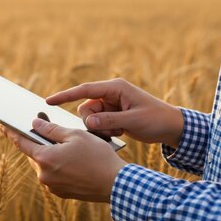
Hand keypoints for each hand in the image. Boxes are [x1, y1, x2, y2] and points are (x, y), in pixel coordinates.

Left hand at [0, 119, 127, 202]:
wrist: (116, 184)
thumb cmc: (97, 157)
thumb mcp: (74, 136)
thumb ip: (51, 130)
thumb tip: (35, 124)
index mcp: (44, 159)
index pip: (22, 143)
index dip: (11, 133)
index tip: (3, 127)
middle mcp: (44, 176)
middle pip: (34, 154)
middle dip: (39, 143)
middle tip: (45, 130)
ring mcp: (52, 187)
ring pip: (44, 165)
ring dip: (50, 155)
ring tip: (66, 146)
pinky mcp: (61, 193)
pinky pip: (54, 176)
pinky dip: (58, 166)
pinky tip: (72, 160)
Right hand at [46, 78, 183, 147]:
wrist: (172, 127)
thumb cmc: (156, 120)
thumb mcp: (133, 120)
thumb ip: (109, 120)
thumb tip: (88, 122)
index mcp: (115, 88)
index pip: (85, 90)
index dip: (65, 95)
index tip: (49, 101)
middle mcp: (110, 94)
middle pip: (86, 107)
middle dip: (92, 121)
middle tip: (111, 129)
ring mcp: (111, 105)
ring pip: (90, 117)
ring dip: (100, 128)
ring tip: (119, 131)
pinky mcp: (112, 114)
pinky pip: (97, 123)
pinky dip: (104, 130)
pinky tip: (121, 132)